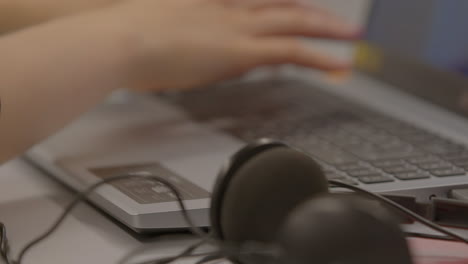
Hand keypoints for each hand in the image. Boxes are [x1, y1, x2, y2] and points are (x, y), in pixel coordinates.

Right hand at [103, 0, 358, 90]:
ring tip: (352, 37)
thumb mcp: (160, 19)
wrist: (118, 39)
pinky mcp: (239, 51)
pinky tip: (336, 63)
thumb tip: (198, 40)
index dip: (286, 2)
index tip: (301, 7)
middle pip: (284, 4)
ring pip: (294, 22)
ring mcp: (237, 27)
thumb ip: (186, 26)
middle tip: (341, 20)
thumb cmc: (129, 33)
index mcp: (213, 0)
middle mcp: (230, 8)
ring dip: (327, 28)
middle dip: (315, 12)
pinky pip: (289, 51)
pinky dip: (317, 57)